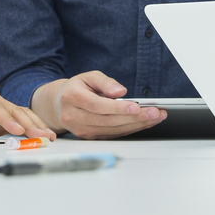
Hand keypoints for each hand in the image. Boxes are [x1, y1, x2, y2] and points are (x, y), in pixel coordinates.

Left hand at [0, 79, 55, 140]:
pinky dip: (32, 124)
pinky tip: (43, 131)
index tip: (18, 130)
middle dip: (28, 123)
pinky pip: (20, 117)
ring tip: (48, 135)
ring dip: (34, 124)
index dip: (6, 119)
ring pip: (19, 112)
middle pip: (11, 109)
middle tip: (41, 135)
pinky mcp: (2, 112)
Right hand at [31, 71, 164, 138]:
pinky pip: (112, 134)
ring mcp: (80, 130)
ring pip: (112, 130)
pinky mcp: (88, 137)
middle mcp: (73, 116)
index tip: (136, 107)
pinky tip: (143, 123)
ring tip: (155, 117)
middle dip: (134, 118)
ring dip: (136, 125)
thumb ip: (105, 82)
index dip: (117, 108)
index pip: (97, 105)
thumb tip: (121, 92)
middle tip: (155, 112)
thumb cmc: (77, 88)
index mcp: (72, 97)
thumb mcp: (89, 77)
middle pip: (107, 120)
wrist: (59, 104)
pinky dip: (130, 129)